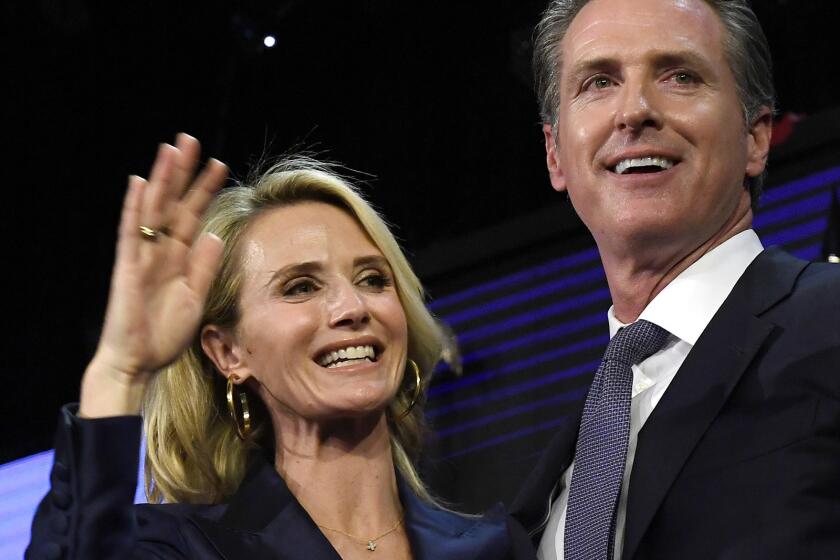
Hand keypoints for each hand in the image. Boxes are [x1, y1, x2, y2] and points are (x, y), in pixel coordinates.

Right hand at [80, 134, 227, 416]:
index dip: (205, 190)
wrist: (139, 362)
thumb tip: (213, 235)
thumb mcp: (195, 298)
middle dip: (183, 173)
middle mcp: (160, 251)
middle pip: (173, 203)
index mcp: (178, 258)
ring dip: (162, 179)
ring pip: (153, 210)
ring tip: (170, 149)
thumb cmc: (165, 334)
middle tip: (191, 140)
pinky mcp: (127, 268)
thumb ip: (203, 267)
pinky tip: (140, 183)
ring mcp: (142, 257)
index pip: (192, 215)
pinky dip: (135, 208)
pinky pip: (131, 233)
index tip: (220, 164)